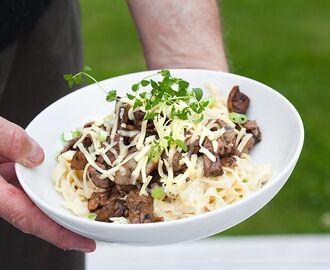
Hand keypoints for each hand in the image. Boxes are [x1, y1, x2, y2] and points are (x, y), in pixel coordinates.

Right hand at [0, 117, 95, 251]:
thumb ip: (8, 139)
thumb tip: (36, 155)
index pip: (30, 219)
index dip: (59, 233)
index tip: (83, 243)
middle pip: (34, 212)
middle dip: (62, 219)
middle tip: (91, 225)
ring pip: (28, 195)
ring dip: (52, 197)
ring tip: (80, 199)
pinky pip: (19, 180)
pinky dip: (35, 178)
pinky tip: (47, 171)